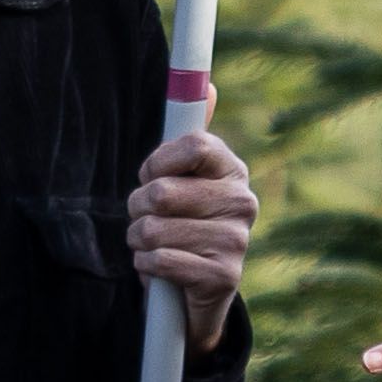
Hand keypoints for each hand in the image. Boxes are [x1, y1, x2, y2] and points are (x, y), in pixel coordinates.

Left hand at [128, 126, 259, 344]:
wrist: (196, 295)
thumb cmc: (183, 226)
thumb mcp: (187, 181)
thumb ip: (192, 137)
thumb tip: (209, 86)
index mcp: (232, 171)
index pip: (195, 146)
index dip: (158, 161)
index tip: (148, 175)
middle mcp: (243, 202)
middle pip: (164, 192)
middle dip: (137, 208)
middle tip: (145, 217)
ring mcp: (237, 241)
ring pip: (155, 230)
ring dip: (138, 240)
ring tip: (150, 245)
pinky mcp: (224, 277)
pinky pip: (161, 261)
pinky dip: (146, 265)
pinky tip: (157, 269)